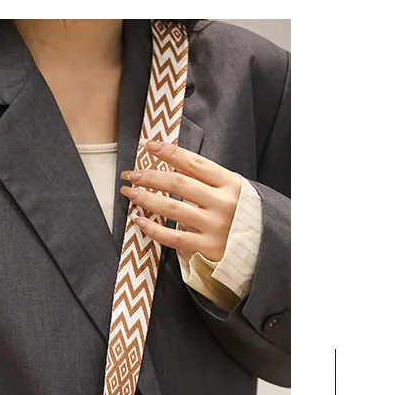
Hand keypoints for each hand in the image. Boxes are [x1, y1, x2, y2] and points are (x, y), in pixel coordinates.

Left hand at [120, 139, 242, 263]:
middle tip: (130, 174)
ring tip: (130, 192)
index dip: (169, 152)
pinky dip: (153, 229)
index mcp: (231, 183)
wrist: (265, 248)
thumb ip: (209, 179)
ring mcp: (215, 226)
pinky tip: (138, 221)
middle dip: (150, 176)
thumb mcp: (235, 190)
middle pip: (178, 183)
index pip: (194, 163)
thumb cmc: (244, 215)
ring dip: (146, 198)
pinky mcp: (208, 247)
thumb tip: (174, 163)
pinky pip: (174, 237)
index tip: (148, 145)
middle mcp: (223, 202)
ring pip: (172, 208)